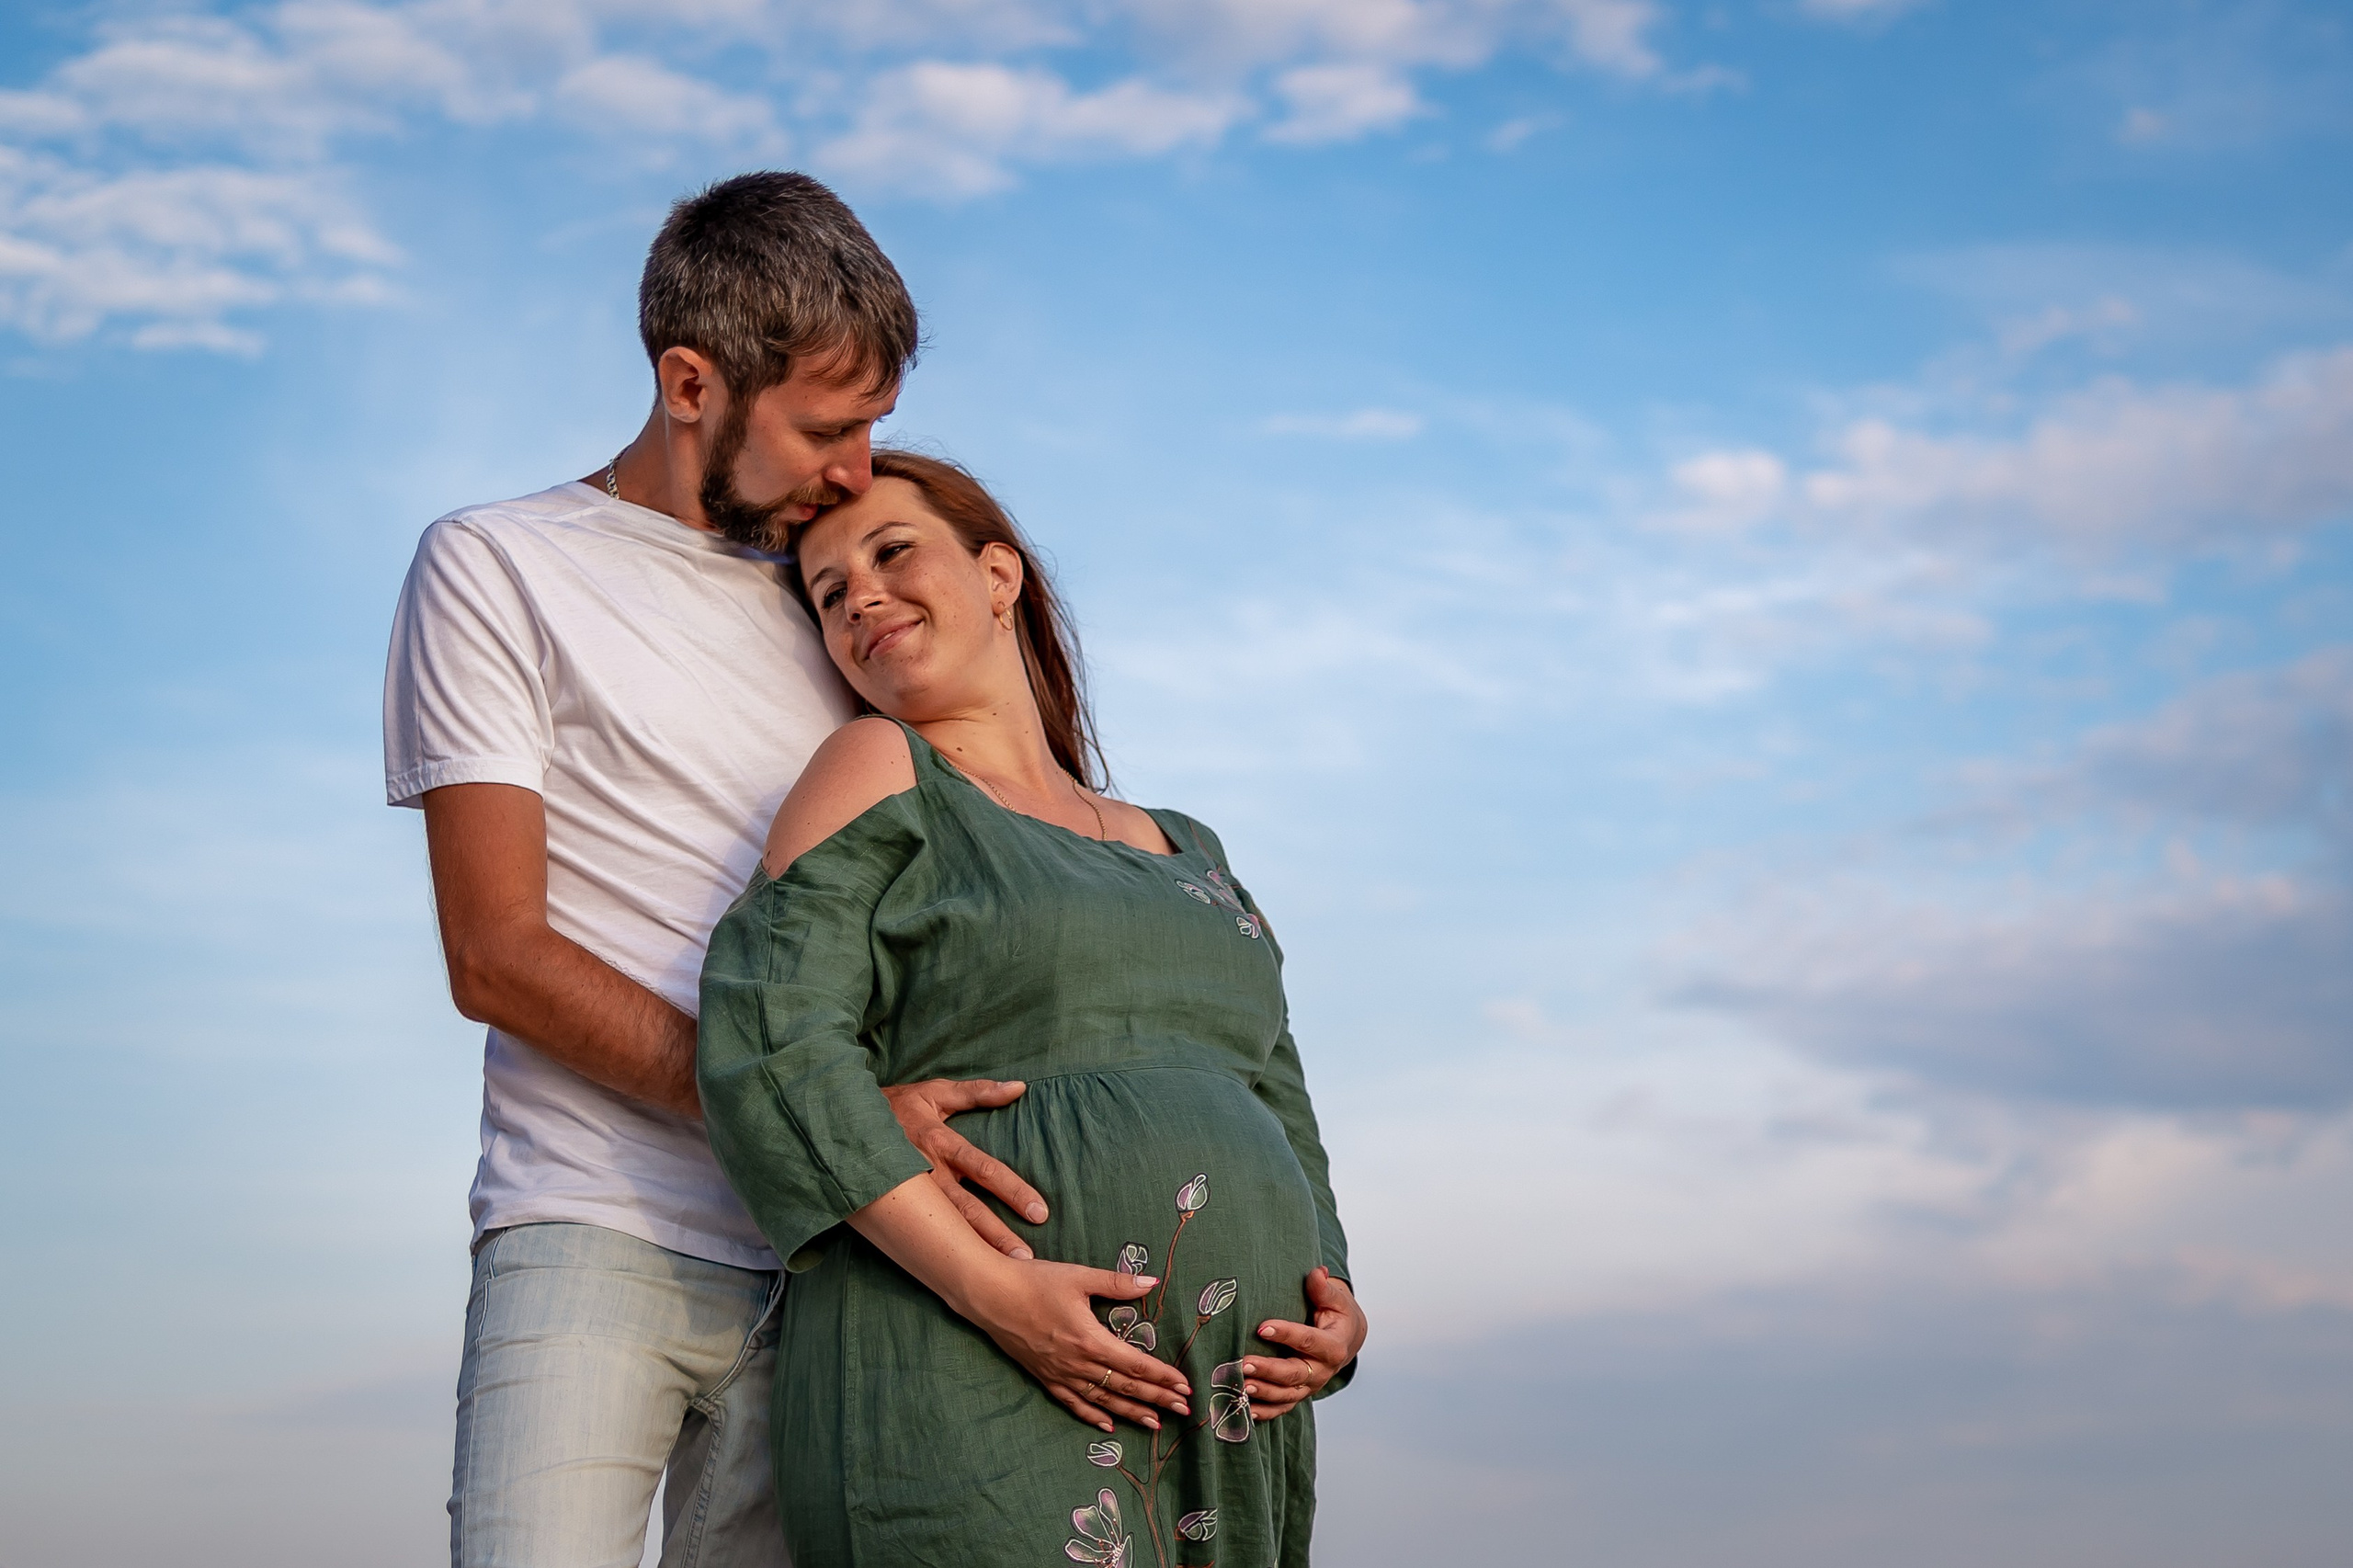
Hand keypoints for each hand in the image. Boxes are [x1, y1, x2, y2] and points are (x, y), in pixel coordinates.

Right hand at [882, 1078, 1047, 1258]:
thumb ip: (978, 1091)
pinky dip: (938, 1253)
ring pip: (944, 1227)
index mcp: (940, 1143)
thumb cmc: (895, 1106)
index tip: (1039, 1212)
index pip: (985, 1170)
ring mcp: (908, 1195)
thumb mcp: (935, 1093)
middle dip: (997, 1234)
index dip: (1013, 1191)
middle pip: (967, 1209)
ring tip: (999, 1272)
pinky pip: (919, 1233)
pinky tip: (955, 1273)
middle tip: (1025, 1259)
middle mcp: (926, 1173)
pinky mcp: (892, 1208)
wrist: (840, 1121)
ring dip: (973, 1249)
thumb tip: (1019, 1086)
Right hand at [960, 1258, 1194, 1433]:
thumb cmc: (1034, 1281)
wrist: (990, 1296)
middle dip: (1157, 1398)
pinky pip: (1073, 1403)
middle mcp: (1078, 1363)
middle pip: (1124, 1386)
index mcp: (1090, 1339)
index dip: (1162, 1377)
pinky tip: (1108, 1425)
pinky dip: (1093, 1416)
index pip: (1135, 1364)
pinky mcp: (1045, 1378)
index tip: (1185, 1386)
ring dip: (1131, 1412)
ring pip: (1102, 1400)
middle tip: (1183, 1410)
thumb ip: (1117, 1283)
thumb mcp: (1079, 1277)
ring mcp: (1060, 1374)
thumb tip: (1151, 1282)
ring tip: (1155, 1423)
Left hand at [1242, 1267, 1365, 1419]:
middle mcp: (1322, 1371)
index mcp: (1333, 1346)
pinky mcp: (1299, 1395)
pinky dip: (1264, 1412)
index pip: (1308, 1341)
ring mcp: (1310, 1387)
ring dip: (1262, 1392)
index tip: (1261, 1327)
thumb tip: (1316, 1273)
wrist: (1345, 1339)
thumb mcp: (1335, 1300)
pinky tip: (1245, 1409)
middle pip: (1294, 1373)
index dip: (1286, 1334)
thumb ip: (1323, 1289)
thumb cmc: (1336, 1315)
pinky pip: (1281, 1408)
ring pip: (1286, 1394)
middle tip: (1243, 1362)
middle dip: (1268, 1370)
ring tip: (1240, 1385)